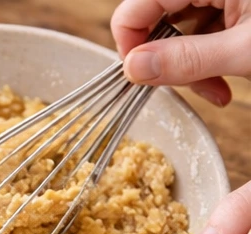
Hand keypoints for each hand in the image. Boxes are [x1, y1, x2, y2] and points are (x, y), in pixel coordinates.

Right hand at [111, 0, 250, 105]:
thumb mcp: (245, 50)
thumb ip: (188, 58)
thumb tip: (132, 69)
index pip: (136, 6)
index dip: (130, 44)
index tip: (143, 79)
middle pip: (158, 18)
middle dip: (169, 61)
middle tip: (197, 89)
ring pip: (181, 27)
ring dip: (191, 64)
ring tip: (218, 88)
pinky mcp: (234, 1)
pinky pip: (206, 26)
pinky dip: (210, 54)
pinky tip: (228, 73)